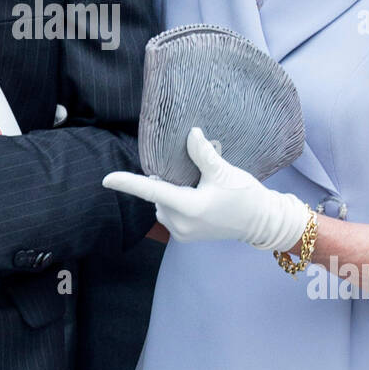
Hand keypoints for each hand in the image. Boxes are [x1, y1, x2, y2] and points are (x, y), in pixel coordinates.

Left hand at [102, 126, 308, 249]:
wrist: (262, 222)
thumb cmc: (245, 196)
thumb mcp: (224, 172)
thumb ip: (203, 153)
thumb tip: (189, 133)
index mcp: (189, 207)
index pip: (152, 191)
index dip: (128, 183)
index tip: (107, 180)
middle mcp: (181, 224)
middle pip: (157, 196)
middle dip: (164, 181)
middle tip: (188, 171)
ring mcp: (183, 233)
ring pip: (162, 205)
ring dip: (169, 193)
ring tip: (194, 184)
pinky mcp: (186, 236)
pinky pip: (169, 214)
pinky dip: (174, 202)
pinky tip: (193, 195)